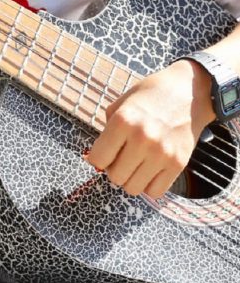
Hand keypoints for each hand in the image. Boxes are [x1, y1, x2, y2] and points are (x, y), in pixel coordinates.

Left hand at [84, 60, 213, 198]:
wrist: (190, 90)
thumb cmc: (152, 95)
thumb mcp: (122, 102)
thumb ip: (107, 129)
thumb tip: (92, 158)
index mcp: (123, 121)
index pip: (97, 159)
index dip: (97, 158)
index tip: (104, 153)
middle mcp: (142, 139)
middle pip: (114, 177)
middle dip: (114, 169)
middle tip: (122, 157)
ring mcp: (161, 153)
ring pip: (133, 188)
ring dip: (131, 178)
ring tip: (137, 163)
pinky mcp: (178, 164)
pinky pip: (155, 192)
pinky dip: (150, 185)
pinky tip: (151, 169)